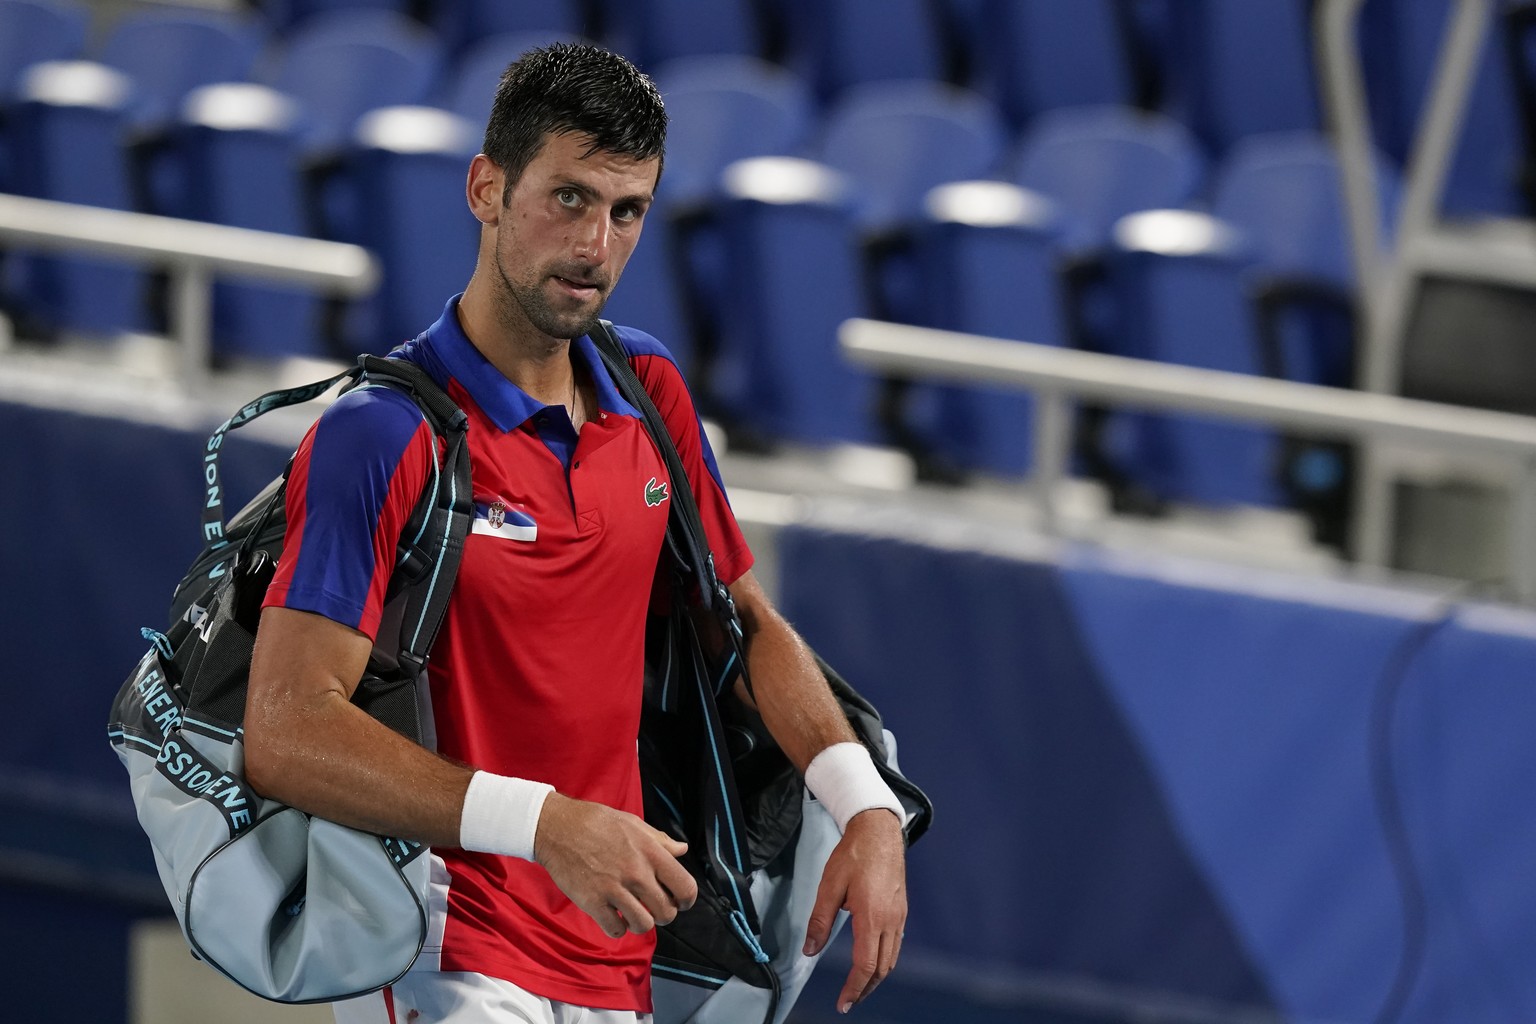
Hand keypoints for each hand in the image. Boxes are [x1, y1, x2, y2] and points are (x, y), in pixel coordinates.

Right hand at [533, 792, 697, 937]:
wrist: (557, 828)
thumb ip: (660, 840)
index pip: (685, 887)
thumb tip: (681, 849)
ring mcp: (614, 889)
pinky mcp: (592, 902)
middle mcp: (636, 872)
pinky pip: (615, 931)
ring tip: (633, 913)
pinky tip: (613, 916)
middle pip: (667, 912)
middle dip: (664, 914)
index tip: (680, 902)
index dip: (687, 900)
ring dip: (641, 923)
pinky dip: (617, 929)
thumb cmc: (596, 822)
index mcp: (650, 852)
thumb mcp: (633, 824)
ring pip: (644, 925)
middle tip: (653, 907)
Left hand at [803, 808, 906, 1013]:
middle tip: (849, 1001)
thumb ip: (819, 921)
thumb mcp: (829, 887)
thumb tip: (809, 950)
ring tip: (860, 987)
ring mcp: (899, 915)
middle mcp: (891, 921)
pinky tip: (873, 960)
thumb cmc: (854, 855)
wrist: (879, 831)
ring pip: (892, 958)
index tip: (843, 1004)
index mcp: (872, 917)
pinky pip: (896, 944)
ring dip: (876, 977)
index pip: (865, 966)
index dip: (853, 989)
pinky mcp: (901, 909)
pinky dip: (884, 960)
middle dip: (866, 989)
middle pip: (881, 968)